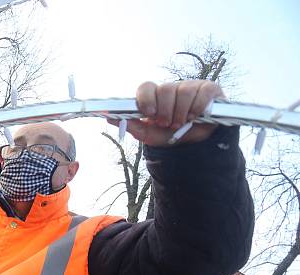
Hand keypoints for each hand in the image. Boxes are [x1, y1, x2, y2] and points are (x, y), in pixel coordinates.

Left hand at [109, 80, 224, 146]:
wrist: (196, 143)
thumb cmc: (171, 135)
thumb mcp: (149, 134)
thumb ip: (132, 126)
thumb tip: (110, 118)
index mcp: (155, 96)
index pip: (146, 87)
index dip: (146, 98)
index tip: (148, 113)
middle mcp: (171, 88)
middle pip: (164, 89)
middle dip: (165, 111)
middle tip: (167, 123)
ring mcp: (190, 86)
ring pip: (183, 92)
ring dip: (181, 113)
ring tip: (181, 123)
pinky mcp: (209, 89)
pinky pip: (202, 93)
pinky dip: (197, 108)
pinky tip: (196, 116)